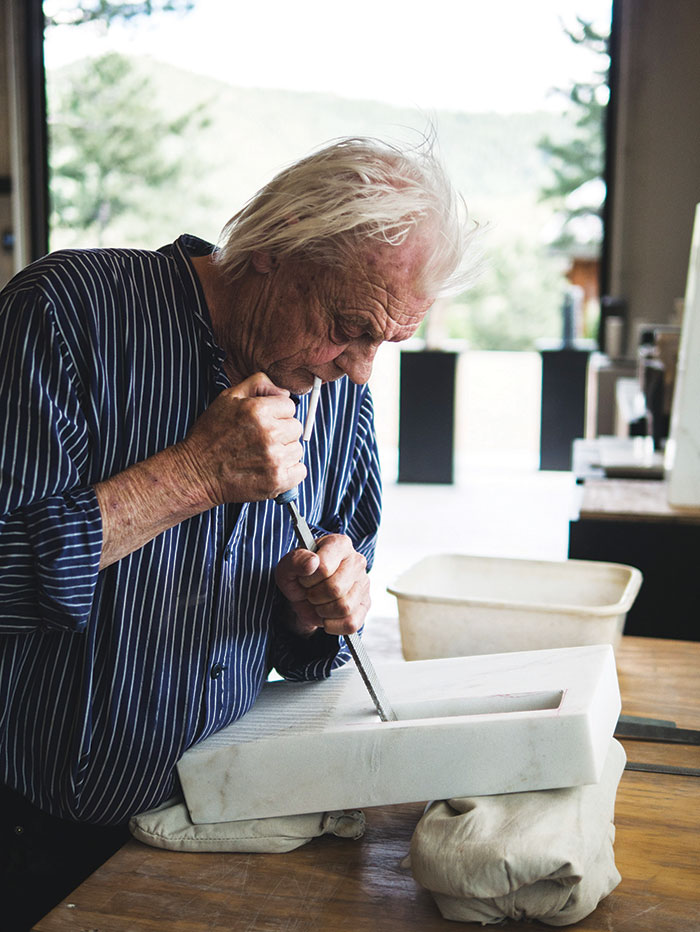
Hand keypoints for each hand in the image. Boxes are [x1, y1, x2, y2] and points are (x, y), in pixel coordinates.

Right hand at [176, 372, 305, 505]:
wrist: (196, 472)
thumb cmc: (210, 435)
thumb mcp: (227, 398)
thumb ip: (258, 384)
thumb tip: (283, 391)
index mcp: (258, 410)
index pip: (290, 406)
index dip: (276, 414)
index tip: (263, 422)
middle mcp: (268, 433)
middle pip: (296, 428)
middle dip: (281, 432)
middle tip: (261, 440)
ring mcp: (274, 459)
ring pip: (297, 449)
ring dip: (284, 452)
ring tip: (262, 455)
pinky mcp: (276, 481)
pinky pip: (300, 471)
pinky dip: (289, 472)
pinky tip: (270, 469)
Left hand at [275, 534, 370, 636]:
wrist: (304, 595)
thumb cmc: (299, 576)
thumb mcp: (287, 567)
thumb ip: (296, 561)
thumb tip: (312, 563)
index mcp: (339, 544)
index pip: (323, 568)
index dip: (307, 579)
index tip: (304, 578)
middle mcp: (357, 561)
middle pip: (335, 589)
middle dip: (314, 596)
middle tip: (309, 593)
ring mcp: (364, 583)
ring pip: (344, 607)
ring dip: (323, 611)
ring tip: (318, 603)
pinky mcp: (365, 604)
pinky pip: (351, 623)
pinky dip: (333, 625)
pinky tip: (326, 617)